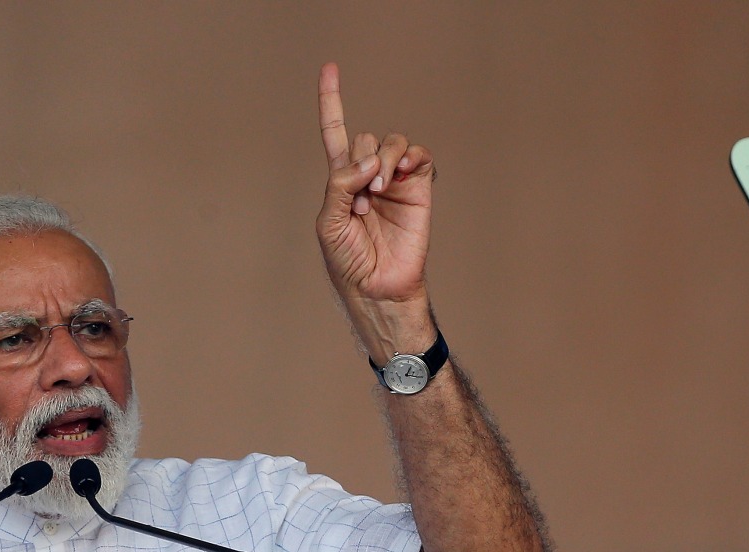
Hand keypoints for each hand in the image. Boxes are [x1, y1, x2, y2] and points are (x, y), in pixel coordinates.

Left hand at [316, 62, 434, 306]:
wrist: (377, 287)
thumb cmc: (347, 260)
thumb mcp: (329, 221)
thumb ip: (340, 184)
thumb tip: (369, 160)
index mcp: (341, 180)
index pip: (335, 132)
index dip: (331, 101)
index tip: (329, 68)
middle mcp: (368, 175)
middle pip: (364, 137)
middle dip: (359, 164)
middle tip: (361, 203)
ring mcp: (395, 180)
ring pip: (389, 142)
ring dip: (382, 162)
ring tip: (378, 193)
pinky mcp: (419, 188)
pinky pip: (418, 155)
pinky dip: (409, 157)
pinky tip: (400, 173)